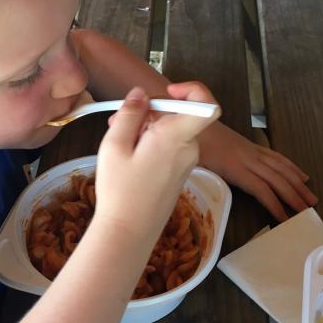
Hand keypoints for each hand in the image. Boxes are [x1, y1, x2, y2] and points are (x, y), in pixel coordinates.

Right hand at [94, 84, 219, 242]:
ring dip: (146, 129)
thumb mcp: (115, 145)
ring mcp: (186, 163)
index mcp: (176, 137)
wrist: (129, 232)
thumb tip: (141, 93)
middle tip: (119, 121)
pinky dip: (151, 144)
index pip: (207, 105)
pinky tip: (128, 156)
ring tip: (117, 141)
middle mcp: (189, 148)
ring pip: (171, 132)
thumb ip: (129, 114)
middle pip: (179, 116)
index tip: (167, 92)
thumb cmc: (120, 190)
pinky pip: (170, 148)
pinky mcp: (178, 174)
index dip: (192, 90)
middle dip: (150, 112)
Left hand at [196, 116, 317, 221]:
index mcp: (234, 167)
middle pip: (276, 179)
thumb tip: (211, 198)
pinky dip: (291, 167)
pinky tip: (302, 176)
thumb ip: (206, 181)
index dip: (274, 204)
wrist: (196, 117)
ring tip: (312, 198)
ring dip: (298, 184)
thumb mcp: (196, 165)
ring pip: (281, 168)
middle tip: (309, 212)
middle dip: (294, 196)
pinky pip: (277, 157)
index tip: (285, 219)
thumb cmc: (193, 145)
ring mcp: (252, 151)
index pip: (260, 188)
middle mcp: (248, 159)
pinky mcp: (253, 146)